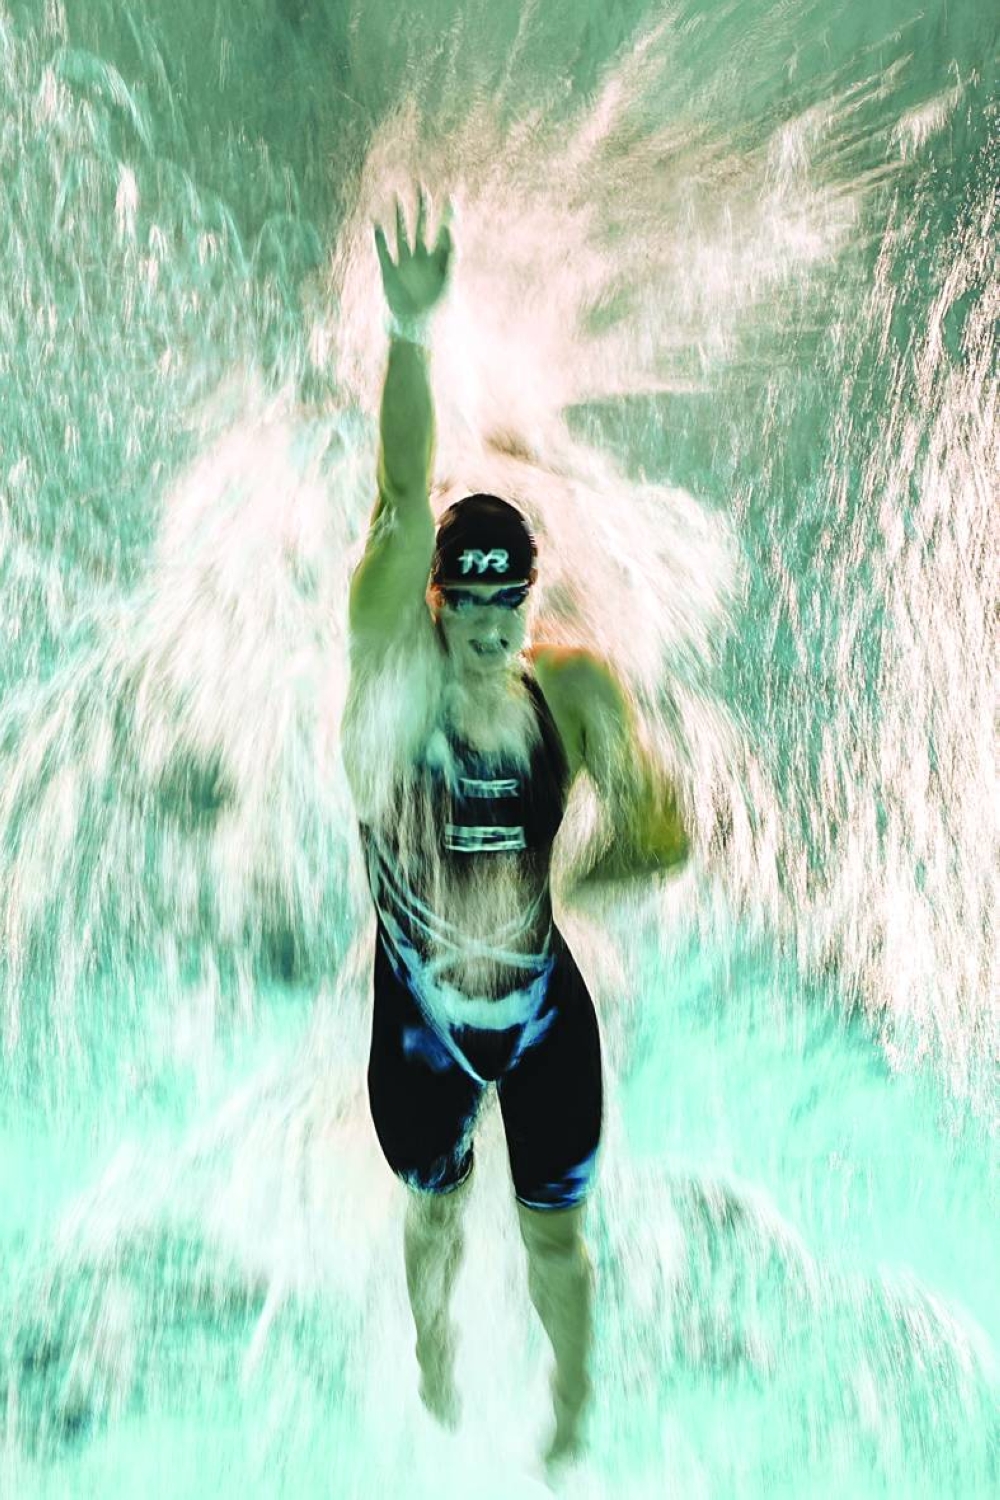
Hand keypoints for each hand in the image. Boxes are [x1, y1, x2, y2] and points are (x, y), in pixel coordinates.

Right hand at [374, 189, 452, 323]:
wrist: (420, 331)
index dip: (448, 216)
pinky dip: (379, 240)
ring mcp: (406, 266)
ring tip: (397, 197)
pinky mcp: (390, 276)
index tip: (451, 198)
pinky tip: (376, 225)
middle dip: (423, 209)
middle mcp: (422, 261)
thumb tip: (452, 231)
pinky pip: (384, 254)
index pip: (445, 233)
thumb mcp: (447, 282)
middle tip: (422, 188)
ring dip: (399, 218)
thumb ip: (451, 257)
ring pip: (402, 236)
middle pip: (422, 229)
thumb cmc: (437, 313)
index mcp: (438, 262)